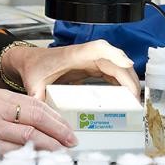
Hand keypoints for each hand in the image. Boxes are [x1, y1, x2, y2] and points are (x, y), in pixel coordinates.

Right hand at [0, 87, 76, 164]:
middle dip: (57, 133)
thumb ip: (8, 116)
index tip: (67, 129)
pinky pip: (14, 155)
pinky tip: (38, 164)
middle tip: (70, 143)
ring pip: (28, 138)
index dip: (54, 118)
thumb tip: (40, 127)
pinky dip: (29, 160)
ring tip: (60, 155)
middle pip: (35, 119)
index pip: (34, 104)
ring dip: (48, 149)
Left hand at [10, 40, 140, 102]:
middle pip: (114, 60)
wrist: (29, 61)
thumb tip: (41, 114)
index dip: (115, 55)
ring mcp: (91, 60)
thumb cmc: (34, 67)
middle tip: (134, 98)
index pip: (98, 49)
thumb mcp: (34, 84)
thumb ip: (37, 99)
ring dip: (128, 80)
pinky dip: (122, 82)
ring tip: (134, 101)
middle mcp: (85, 55)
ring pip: (117, 66)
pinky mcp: (93, 66)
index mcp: (73, 55)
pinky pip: (113, 72)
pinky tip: (125, 96)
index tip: (127, 64)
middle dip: (128, 77)